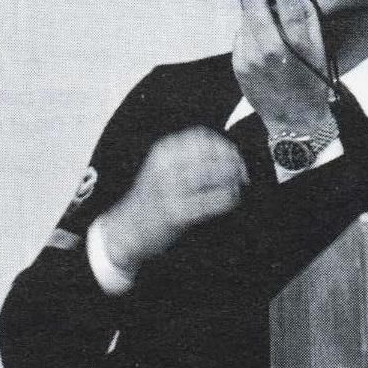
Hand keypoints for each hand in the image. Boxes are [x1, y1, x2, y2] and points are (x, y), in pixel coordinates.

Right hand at [98, 127, 247, 275]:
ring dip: (232, 181)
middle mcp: (165, 166)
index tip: (235, 158)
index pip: (202, 137)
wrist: (126, 231)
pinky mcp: (177, 212)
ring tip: (235, 188)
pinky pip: (214, 200)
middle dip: (234, 163)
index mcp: (163, 152)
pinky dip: (228, 199)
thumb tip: (232, 154)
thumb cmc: (153, 199)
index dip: (225, 146)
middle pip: (212, 154)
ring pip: (215, 174)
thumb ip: (191, 158)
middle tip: (242, 175)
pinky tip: (229, 201)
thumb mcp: (165, 168)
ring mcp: (169, 189)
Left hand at [232, 0, 332, 134]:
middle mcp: (268, 50)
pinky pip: (240, 36)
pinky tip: (263, 45)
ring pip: (244, 17)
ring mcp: (249, 58)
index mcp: (295, 47)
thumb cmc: (311, 83)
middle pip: (253, 2)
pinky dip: (250, 33)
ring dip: (256, 14)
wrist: (294, 119)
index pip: (285, 1)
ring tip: (270, 25)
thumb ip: (308, 16)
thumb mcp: (320, 49)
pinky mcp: (237, 64)